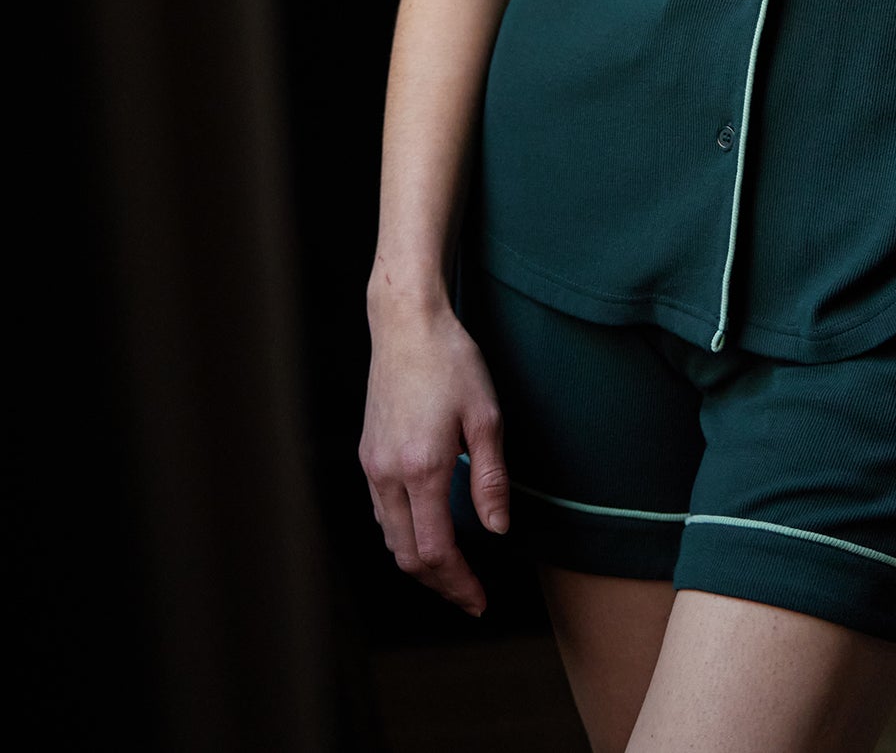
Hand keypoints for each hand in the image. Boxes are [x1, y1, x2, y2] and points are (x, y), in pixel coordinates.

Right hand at [359, 296, 510, 616]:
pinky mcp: (368, 454)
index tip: (479, 599)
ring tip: (453, 571)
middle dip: (440, 584)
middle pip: (407, 556)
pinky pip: (382, 513)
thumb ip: (491, 478)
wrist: (407, 326)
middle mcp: (389, 474)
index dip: (459, 583)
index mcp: (422, 468)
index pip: (435, 551)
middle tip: (469, 595)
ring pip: (390, 539)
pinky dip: (403, 535)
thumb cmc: (452, 362)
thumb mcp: (487, 416)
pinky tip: (427, 530)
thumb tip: (497, 530)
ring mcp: (373, 465)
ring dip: (419, 563)